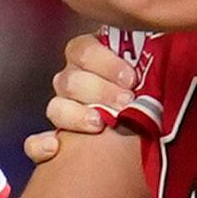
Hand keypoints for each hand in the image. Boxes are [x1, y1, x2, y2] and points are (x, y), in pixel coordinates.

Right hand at [23, 32, 141, 163]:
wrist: (151, 133)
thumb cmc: (151, 95)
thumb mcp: (151, 71)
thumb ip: (149, 60)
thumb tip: (161, 49)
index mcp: (92, 58)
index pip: (82, 49)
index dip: (104, 62)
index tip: (130, 77)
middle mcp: (73, 81)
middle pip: (69, 80)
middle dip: (99, 91)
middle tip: (125, 102)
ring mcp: (63, 110)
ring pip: (55, 107)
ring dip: (77, 115)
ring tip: (99, 124)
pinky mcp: (56, 141)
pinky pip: (35, 143)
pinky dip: (41, 145)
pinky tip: (55, 148)